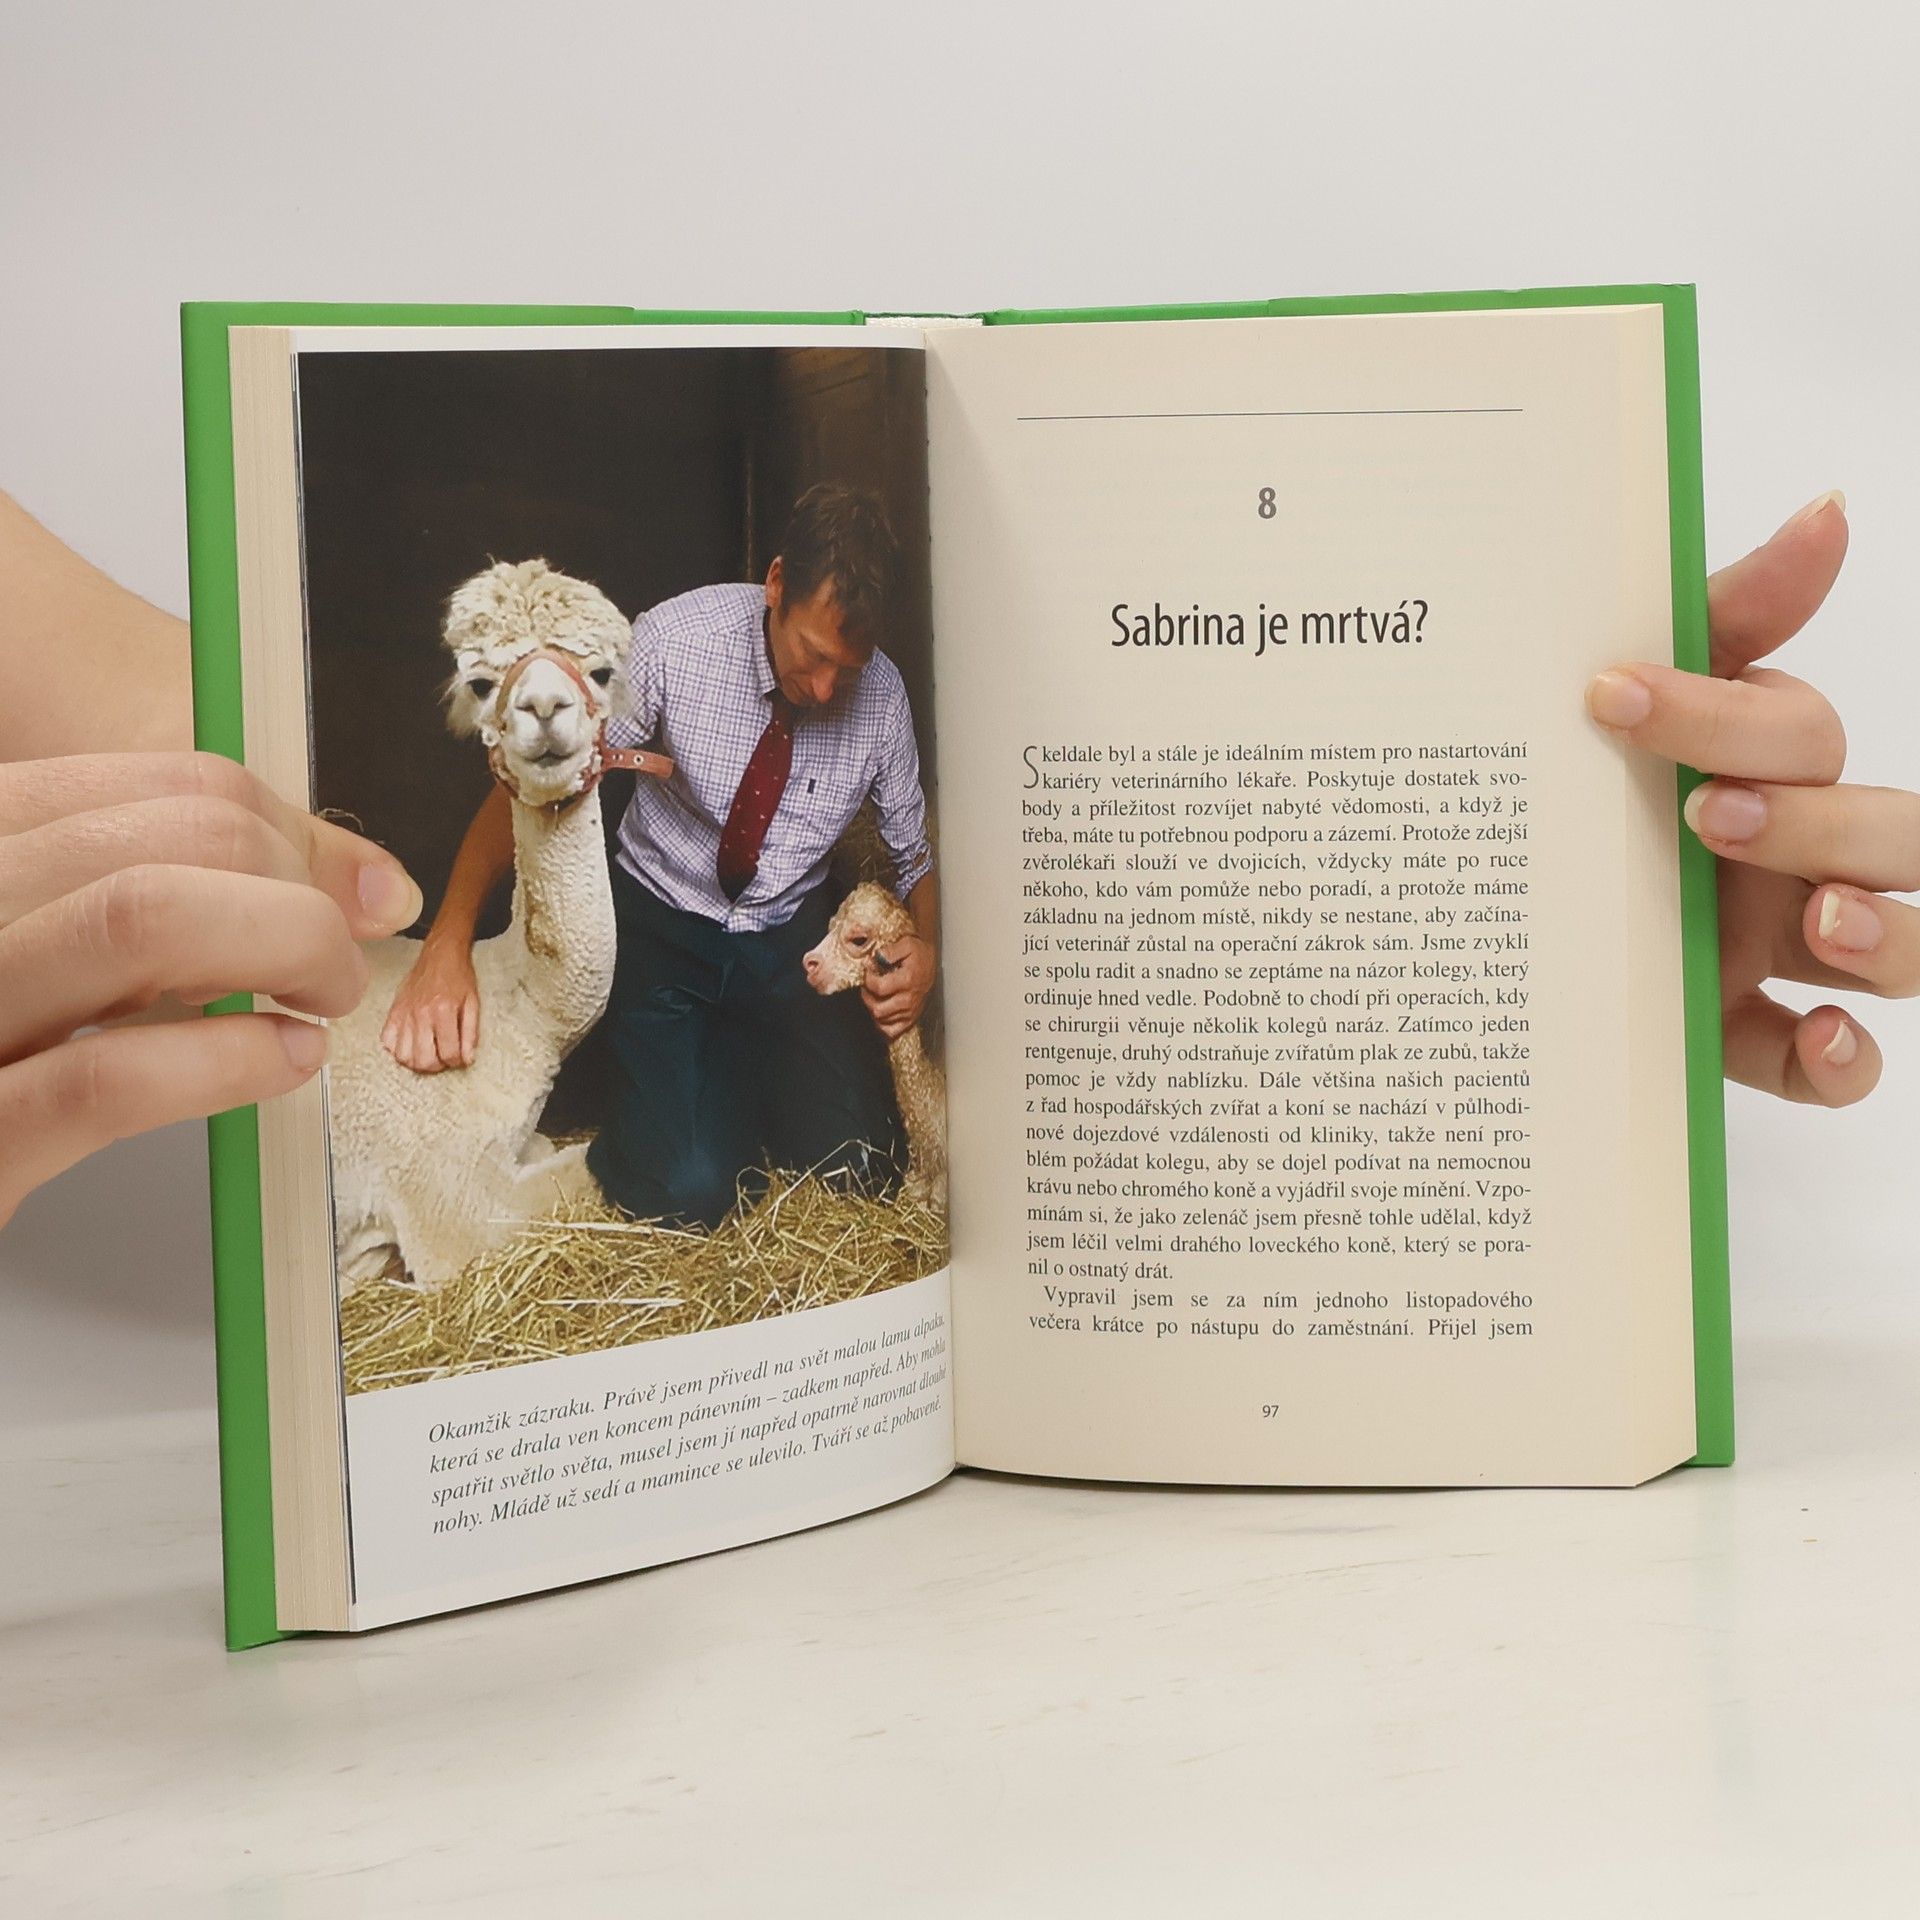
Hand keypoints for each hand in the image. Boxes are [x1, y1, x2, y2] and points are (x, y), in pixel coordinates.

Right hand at [0, 751, 422, 1225]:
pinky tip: (281, 1060)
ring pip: (144, 918)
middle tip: (340, 961)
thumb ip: (192, 891)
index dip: (296, 834)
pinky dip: (224, 1063)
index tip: (355, 890)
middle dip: (302, 888)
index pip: (176, 785)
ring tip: (321, 1000)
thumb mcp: (62, 940)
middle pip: (179, 837)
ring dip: (282, 949)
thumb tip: (368, 884)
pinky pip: (106, 1078)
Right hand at [381, 934, 479, 1070]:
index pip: (448, 1053)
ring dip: (417, 1062)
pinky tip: (411, 1044)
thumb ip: (471, 1033)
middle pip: (423, 1060)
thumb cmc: (458, 977)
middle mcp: (420, 1015)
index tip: (460, 1058)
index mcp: (443, 1012)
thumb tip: (468, 1059)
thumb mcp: (473, 1003)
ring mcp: (403, 1014)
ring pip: (403, 1056)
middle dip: (437, 1066)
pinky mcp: (393, 1012)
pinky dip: (398, 1049)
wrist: (440, 955)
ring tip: (429, 1054)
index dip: (457, 1062)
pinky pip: (387, 1042)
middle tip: (444, 1057)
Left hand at [862, 930, 935, 1041]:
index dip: (867, 980)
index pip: (878, 988)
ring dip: (872, 1008)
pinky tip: (879, 1012)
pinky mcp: (910, 1019)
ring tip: (873, 996)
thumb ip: (889, 951)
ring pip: (881, 1020)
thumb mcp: (907, 944)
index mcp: (907, 981)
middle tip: (867, 986)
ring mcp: (910, 1012)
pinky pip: (891, 1031)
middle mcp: (909, 1000)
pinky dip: (881, 1025)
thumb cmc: (919, 954)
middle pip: (877, 1009)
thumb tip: (873, 959)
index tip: (868, 971)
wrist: (931, 963)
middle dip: (867, 996)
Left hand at [1586, 490, 1914, 1105]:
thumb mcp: (1636, 691)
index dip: (1722, 717)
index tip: (1610, 698)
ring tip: (1817, 921)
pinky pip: (1834, 1063)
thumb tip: (1829, 510)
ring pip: (1903, 948)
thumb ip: (1731, 610)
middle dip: (1820, 825)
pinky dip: (1845, 1060)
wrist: (1494, 908)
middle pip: (1890, 836)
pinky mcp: (1747, 1033)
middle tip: (1708, 818)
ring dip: (1884, 936)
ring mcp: (1783, 949)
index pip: (1799, 730)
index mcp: (1769, 765)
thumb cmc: (1591, 776)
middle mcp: (1798, 854)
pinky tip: (1821, 1039)